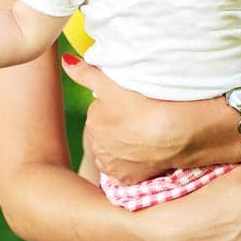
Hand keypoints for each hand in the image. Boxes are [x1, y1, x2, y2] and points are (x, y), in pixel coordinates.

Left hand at [63, 56, 184, 181]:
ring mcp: (112, 166)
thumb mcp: (112, 83)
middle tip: (140, 119)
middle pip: (106, 133)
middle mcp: (97, 147)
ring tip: (145, 136)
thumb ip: (85, 73)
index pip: (101, 113)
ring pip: (114, 153)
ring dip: (124, 147)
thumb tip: (65, 61)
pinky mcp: (127, 180)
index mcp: (93, 122)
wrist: (175, 134)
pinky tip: (145, 154)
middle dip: (118, 128)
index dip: (117, 107)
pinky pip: (126, 171)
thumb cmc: (144, 104)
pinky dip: (133, 164)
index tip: (133, 104)